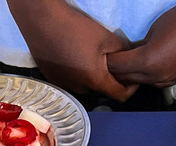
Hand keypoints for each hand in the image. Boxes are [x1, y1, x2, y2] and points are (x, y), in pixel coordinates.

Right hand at [7, 0, 136, 101]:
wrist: (42, 20)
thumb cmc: (74, 28)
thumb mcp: (106, 38)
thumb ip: (123, 52)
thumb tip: (131, 59)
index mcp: (95, 80)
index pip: (120, 96)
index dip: (131, 89)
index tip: (133, 79)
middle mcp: (79, 88)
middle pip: (101, 90)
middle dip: (110, 79)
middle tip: (112, 63)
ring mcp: (64, 84)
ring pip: (85, 85)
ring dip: (91, 76)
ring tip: (91, 57)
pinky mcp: (52, 77)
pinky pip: (70, 79)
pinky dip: (76, 72)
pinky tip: (74, 56)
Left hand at [106, 0, 175, 88]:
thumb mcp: (154, 29)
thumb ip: (139, 46)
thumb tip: (130, 54)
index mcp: (148, 63)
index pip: (117, 68)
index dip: (108, 60)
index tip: (103, 54)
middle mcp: (158, 77)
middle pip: (127, 80)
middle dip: (117, 71)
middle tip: (112, 59)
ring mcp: (170, 80)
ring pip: (142, 83)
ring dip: (132, 75)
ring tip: (128, 61)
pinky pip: (157, 81)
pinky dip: (148, 75)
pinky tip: (148, 63)